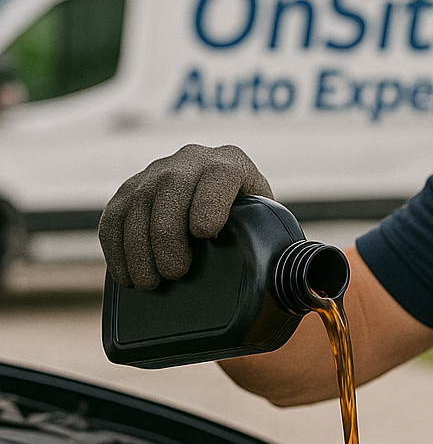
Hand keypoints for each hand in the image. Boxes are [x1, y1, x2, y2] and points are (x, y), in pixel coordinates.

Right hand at [98, 144, 271, 290]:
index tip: (205, 233)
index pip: (219, 174)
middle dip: (168, 235)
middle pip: (171, 189)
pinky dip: (116, 249)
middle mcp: (191, 161)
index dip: (209, 202)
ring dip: (139, 249)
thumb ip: (281, 241)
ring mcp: (155, 173)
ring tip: (150, 283)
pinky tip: (127, 275)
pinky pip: (113, 217)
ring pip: (137, 204)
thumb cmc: (252, 223)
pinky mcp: (128, 191)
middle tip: (174, 273)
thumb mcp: (269, 225)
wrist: (220, 208)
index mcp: (231, 164)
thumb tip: (307, 274)